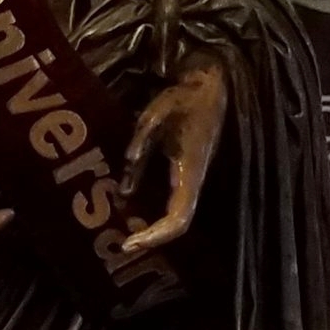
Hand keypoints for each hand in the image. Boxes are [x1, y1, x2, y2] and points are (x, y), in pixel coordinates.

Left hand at [120, 54, 226, 255]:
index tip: (129, 242)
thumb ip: (139, 149)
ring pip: (175, 216)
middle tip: (121, 243)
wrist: (209, 86)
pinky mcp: (186, 173)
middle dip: (150, 238)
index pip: (178, 219)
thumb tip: (125, 190)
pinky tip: (128, 206)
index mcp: (190, 171)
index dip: (156, 236)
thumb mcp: (152, 120)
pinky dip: (151, 211)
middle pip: (177, 224)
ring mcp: (192, 179)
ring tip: (120, 230)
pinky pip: (171, 202)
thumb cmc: (182, 99)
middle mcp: (194, 181)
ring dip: (150, 227)